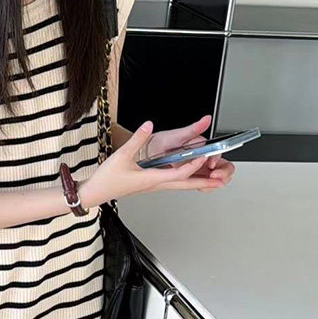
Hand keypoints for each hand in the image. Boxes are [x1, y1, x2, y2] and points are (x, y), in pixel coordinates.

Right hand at [81, 114, 234, 207]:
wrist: (97, 192)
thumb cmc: (108, 179)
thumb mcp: (122, 155)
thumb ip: (137, 139)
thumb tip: (148, 125)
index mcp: (151, 179)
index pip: (178, 174)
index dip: (192, 166)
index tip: (203, 158)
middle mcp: (156, 184)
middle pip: (185, 185)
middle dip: (204, 183)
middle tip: (220, 181)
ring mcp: (154, 185)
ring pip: (181, 185)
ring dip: (197, 183)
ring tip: (212, 181)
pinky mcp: (150, 184)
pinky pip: (173, 183)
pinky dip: (185, 180)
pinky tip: (189, 176)